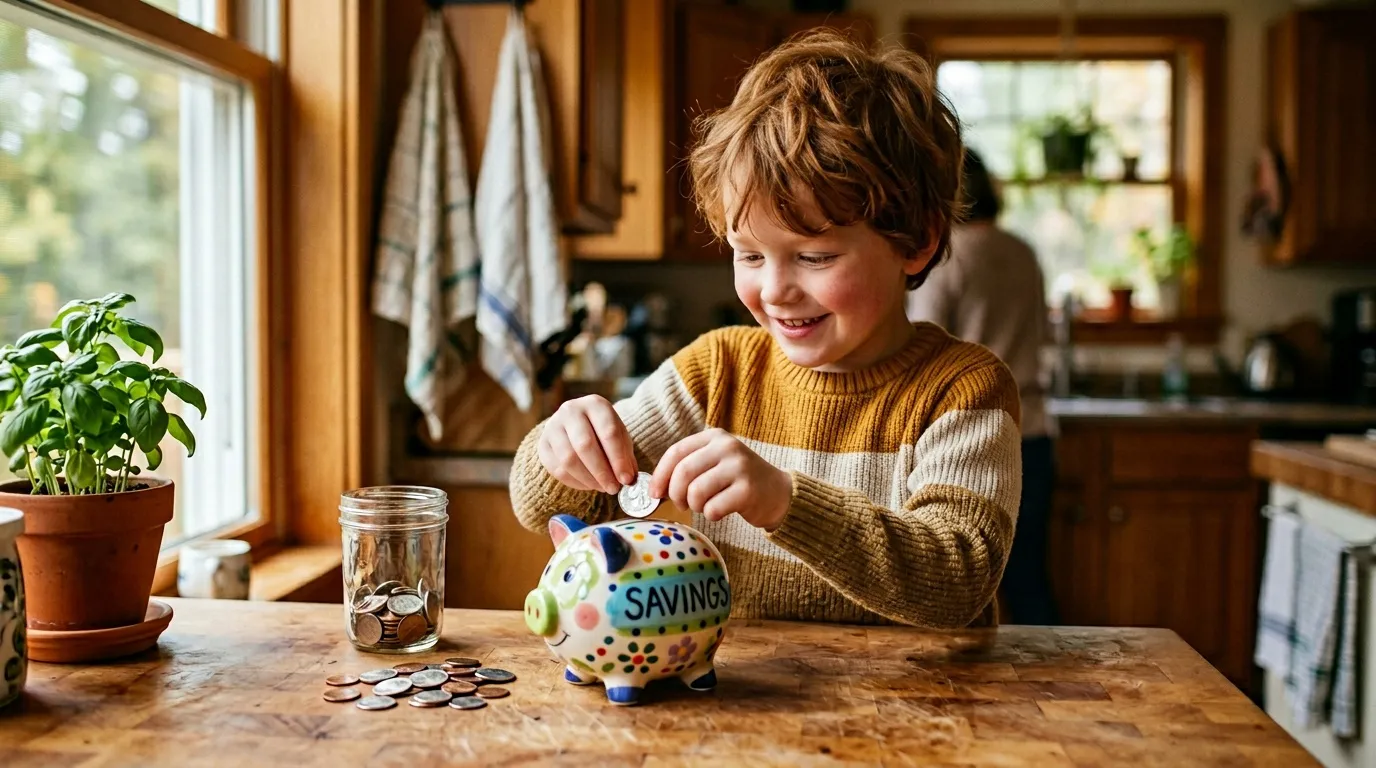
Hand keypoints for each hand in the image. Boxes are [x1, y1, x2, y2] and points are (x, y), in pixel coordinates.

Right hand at [537, 396, 636, 494]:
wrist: (578, 426)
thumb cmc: (604, 433)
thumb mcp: (620, 438)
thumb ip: (625, 457)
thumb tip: (628, 480)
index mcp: (595, 404)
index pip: (608, 432)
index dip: (618, 459)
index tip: (626, 479)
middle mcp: (571, 410)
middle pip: (585, 445)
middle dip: (602, 472)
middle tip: (613, 488)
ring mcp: (553, 426)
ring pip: (568, 459)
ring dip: (588, 479)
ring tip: (602, 487)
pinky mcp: (543, 444)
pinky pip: (557, 469)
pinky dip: (575, 482)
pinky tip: (588, 484)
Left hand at [649, 428, 792, 530]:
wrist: (778, 493)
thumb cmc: (737, 481)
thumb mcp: (714, 463)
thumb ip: (687, 468)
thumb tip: (655, 488)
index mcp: (715, 437)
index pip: (676, 452)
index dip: (660, 475)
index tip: (654, 493)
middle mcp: (727, 447)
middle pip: (683, 472)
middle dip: (675, 494)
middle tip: (682, 504)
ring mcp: (739, 467)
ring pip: (696, 492)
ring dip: (694, 506)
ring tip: (704, 506)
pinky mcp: (747, 490)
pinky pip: (713, 508)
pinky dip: (710, 515)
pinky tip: (720, 511)